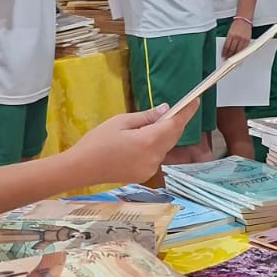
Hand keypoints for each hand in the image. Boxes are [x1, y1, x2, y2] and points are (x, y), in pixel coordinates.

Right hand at [71, 103, 195, 183]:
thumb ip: (145, 117)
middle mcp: (154, 157)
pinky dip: (154, 147)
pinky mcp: (144, 175)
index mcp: (148, 141)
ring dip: (163, 135)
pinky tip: (140, 142)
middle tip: (175, 109)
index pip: (174, 124)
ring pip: (164, 147)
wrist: (81, 168)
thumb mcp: (120, 121)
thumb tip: (165, 110)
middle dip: (175, 123)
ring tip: (149, 126)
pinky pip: (156, 157)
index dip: (187, 112)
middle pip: (172, 137)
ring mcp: (150, 168)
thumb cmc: (97, 141)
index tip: (195, 101)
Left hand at [222, 19, 251, 57]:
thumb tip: (226, 48)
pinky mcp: (247, 40)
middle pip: (232, 49)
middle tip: (226, 59)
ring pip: (238, 50)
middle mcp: (237, 37)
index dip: (224, 52)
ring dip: (234, 55)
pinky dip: (241, 53)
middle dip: (229, 55)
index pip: (226, 46)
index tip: (223, 56)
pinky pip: (244, 48)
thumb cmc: (237, 24)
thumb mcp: (230, 31)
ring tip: (232, 59)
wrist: (244, 19)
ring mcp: (242, 39)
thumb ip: (228, 39)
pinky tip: (239, 55)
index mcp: (231, 34)